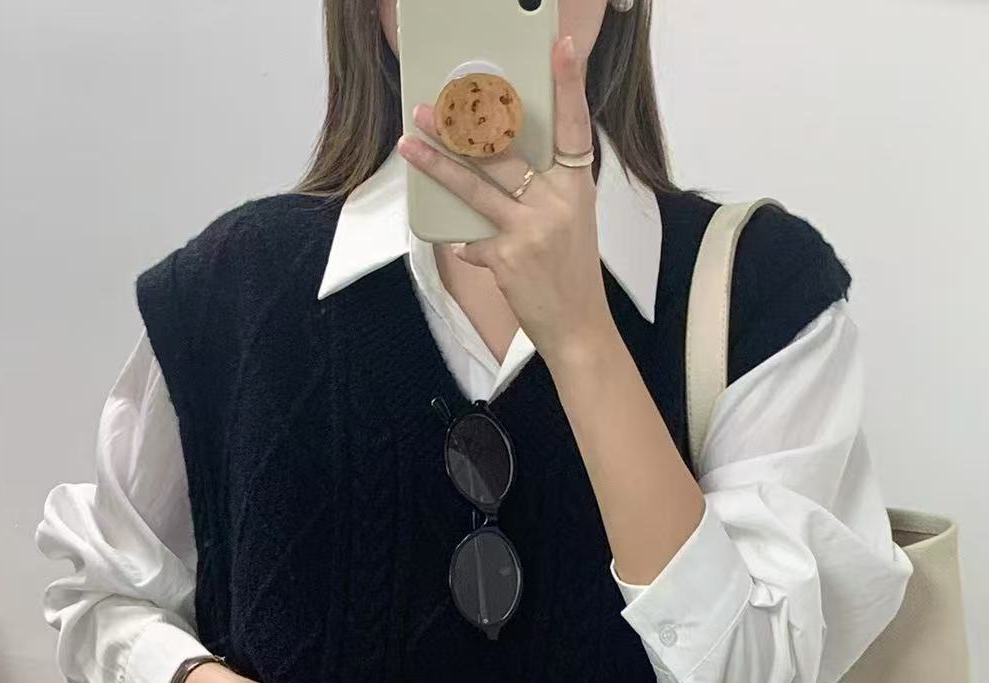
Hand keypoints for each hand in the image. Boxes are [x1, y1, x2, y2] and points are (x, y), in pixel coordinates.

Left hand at [397, 36, 616, 370]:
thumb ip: (543, 189)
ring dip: (438, 164)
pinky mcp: (508, 257)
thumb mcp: (571, 220)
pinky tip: (468, 247)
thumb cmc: (571, 272)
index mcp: (577, 185)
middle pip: (504, 151)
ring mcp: (531, 229)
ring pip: (476, 186)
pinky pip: (472, 238)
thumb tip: (497, 163)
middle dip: (462, 126)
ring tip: (410, 144)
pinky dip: (467, 243)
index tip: (560, 47)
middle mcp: (557, 201)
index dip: (569, 84)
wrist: (578, 328)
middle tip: (431, 107)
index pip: (575, 124)